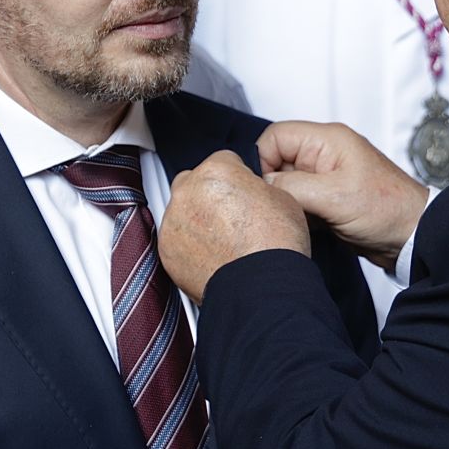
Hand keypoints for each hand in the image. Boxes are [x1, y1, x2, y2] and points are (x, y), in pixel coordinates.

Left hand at [161, 150, 310, 301]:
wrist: (262, 288)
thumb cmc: (275, 245)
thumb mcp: (282, 196)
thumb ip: (255, 185)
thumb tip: (250, 190)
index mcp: (216, 171)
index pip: (223, 159)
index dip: (237, 176)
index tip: (242, 191)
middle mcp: (188, 191)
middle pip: (195, 181)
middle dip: (209, 194)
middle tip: (232, 216)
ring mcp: (174, 221)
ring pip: (182, 210)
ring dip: (197, 219)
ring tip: (224, 240)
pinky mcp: (166, 250)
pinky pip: (176, 239)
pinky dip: (189, 244)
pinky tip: (212, 255)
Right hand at [259, 121, 428, 271]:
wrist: (413, 237)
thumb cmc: (387, 210)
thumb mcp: (334, 197)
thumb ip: (292, 187)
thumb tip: (264, 185)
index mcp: (327, 140)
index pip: (275, 137)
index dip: (264, 161)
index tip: (270, 188)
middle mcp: (324, 153)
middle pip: (277, 161)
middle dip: (277, 186)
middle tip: (290, 207)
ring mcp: (326, 176)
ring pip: (286, 184)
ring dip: (289, 203)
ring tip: (307, 218)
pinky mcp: (328, 198)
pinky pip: (299, 201)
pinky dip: (299, 214)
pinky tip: (313, 226)